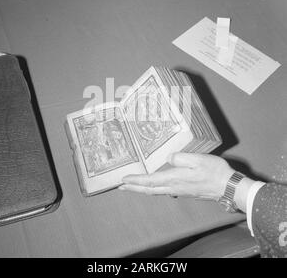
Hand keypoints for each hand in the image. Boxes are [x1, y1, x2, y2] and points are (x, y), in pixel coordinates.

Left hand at [120, 153, 234, 200]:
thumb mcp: (196, 159)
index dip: (135, 181)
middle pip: (149, 189)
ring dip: (142, 189)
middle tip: (121, 186)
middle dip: (134, 188)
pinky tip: (153, 186)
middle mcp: (174, 188)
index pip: (149, 181)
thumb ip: (179, 158)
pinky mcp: (185, 192)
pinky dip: (153, 189)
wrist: (227, 186)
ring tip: (133, 186)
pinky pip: (163, 191)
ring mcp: (179, 191)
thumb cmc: (213, 171)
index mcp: (174, 178)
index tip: (123, 180)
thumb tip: (168, 158)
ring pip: (155, 191)